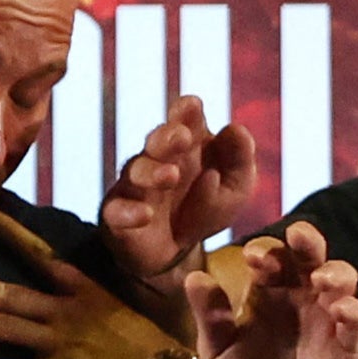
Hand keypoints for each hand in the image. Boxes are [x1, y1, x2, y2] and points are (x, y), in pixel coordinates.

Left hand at [0, 209, 185, 358]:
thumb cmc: (152, 352)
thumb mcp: (120, 315)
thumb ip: (88, 306)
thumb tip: (63, 305)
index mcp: (82, 291)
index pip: (38, 254)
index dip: (8, 232)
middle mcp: (67, 311)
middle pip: (6, 292)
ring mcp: (62, 342)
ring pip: (1, 328)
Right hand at [101, 97, 258, 283]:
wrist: (175, 252)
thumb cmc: (205, 208)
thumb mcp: (235, 188)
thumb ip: (240, 159)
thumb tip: (235, 129)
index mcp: (186, 145)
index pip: (183, 119)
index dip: (185, 111)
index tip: (192, 106)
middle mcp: (157, 159)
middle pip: (157, 140)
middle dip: (168, 136)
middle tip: (183, 138)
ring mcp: (135, 186)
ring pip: (137, 171)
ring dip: (153, 172)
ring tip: (171, 176)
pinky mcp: (118, 216)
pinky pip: (117, 211)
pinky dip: (129, 212)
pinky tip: (145, 214)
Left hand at [184, 220, 357, 358]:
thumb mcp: (217, 350)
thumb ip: (210, 316)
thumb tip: (193, 278)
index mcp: (268, 290)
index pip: (271, 256)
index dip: (265, 251)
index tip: (253, 258)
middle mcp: (300, 296)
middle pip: (311, 255)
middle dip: (308, 240)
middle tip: (298, 235)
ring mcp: (326, 319)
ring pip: (343, 280)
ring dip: (336, 272)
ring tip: (322, 279)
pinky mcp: (346, 348)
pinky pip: (357, 322)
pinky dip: (354, 311)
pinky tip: (341, 310)